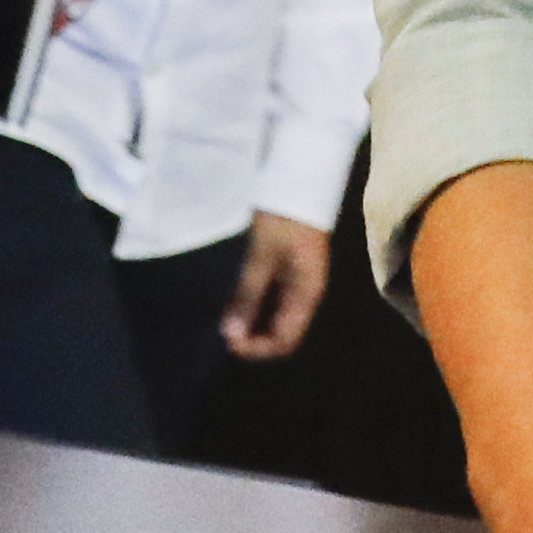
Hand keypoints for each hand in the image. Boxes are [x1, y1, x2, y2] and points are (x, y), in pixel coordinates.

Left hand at [222, 212, 331, 358]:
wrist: (301, 183)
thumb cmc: (283, 218)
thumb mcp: (260, 257)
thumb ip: (247, 295)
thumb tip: (232, 334)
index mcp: (306, 295)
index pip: (285, 341)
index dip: (257, 349)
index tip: (229, 341)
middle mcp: (307, 296)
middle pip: (283, 335)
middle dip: (254, 340)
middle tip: (224, 332)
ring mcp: (301, 285)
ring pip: (279, 320)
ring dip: (254, 325)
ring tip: (228, 319)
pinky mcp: (293, 273)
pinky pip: (276, 303)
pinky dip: (257, 308)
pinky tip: (239, 302)